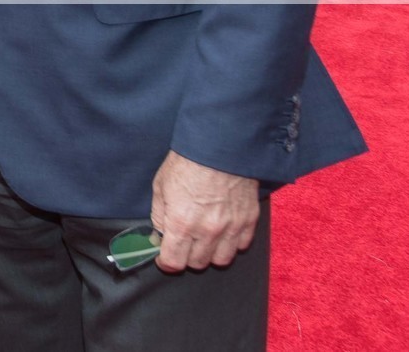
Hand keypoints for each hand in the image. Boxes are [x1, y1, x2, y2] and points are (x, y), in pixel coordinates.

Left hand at [149, 150, 258, 271]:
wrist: (219, 146)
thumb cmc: (186, 163)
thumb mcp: (160, 186)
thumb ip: (159, 215)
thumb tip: (159, 235)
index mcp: (182, 223)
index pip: (173, 262)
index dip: (166, 262)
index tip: (164, 257)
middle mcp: (207, 231)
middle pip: (197, 263)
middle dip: (187, 256)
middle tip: (183, 243)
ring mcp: (231, 227)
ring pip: (221, 260)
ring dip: (210, 253)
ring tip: (204, 239)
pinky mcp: (249, 220)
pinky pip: (241, 245)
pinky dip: (231, 243)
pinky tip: (223, 230)